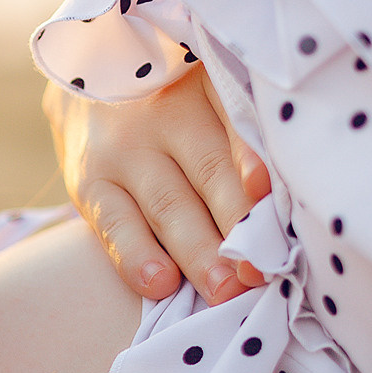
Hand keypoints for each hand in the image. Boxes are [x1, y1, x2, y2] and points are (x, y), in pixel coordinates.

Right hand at [45, 65, 270, 303]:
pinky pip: (114, 224)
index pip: (236, 123)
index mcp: (207, 87)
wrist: (86, 80)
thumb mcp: (210, 93)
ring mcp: (123, 151)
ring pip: (167, 207)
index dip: (252, 159)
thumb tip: (284, 203)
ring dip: (198, 253)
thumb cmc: (174, 100)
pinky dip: (136, 257)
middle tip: (260, 272)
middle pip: (208, 173)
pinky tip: (159, 284)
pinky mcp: (89, 183)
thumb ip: (245, 132)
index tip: (267, 193)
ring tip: (224, 292)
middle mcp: (164, 115)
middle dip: (238, 227)